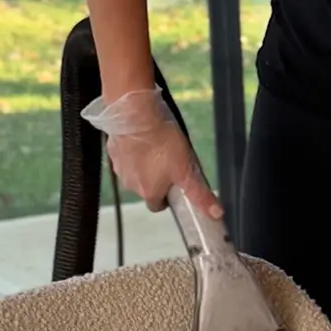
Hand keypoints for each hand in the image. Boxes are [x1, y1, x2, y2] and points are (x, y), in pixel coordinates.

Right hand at [81, 88, 221, 217]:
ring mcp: (118, 168)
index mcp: (149, 192)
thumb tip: (217, 214)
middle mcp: (130, 185)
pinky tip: (142, 139)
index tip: (174, 186)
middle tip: (169, 162)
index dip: (167, 198)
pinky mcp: (112, 151)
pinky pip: (124, 157)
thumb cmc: (164, 144)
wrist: (136, 116)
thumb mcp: (188, 169)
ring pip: (133, 174)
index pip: (157, 206)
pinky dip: (132, 152)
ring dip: (142, 166)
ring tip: (156, 147)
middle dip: (155, 180)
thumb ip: (200, 193)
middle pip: (145, 188)